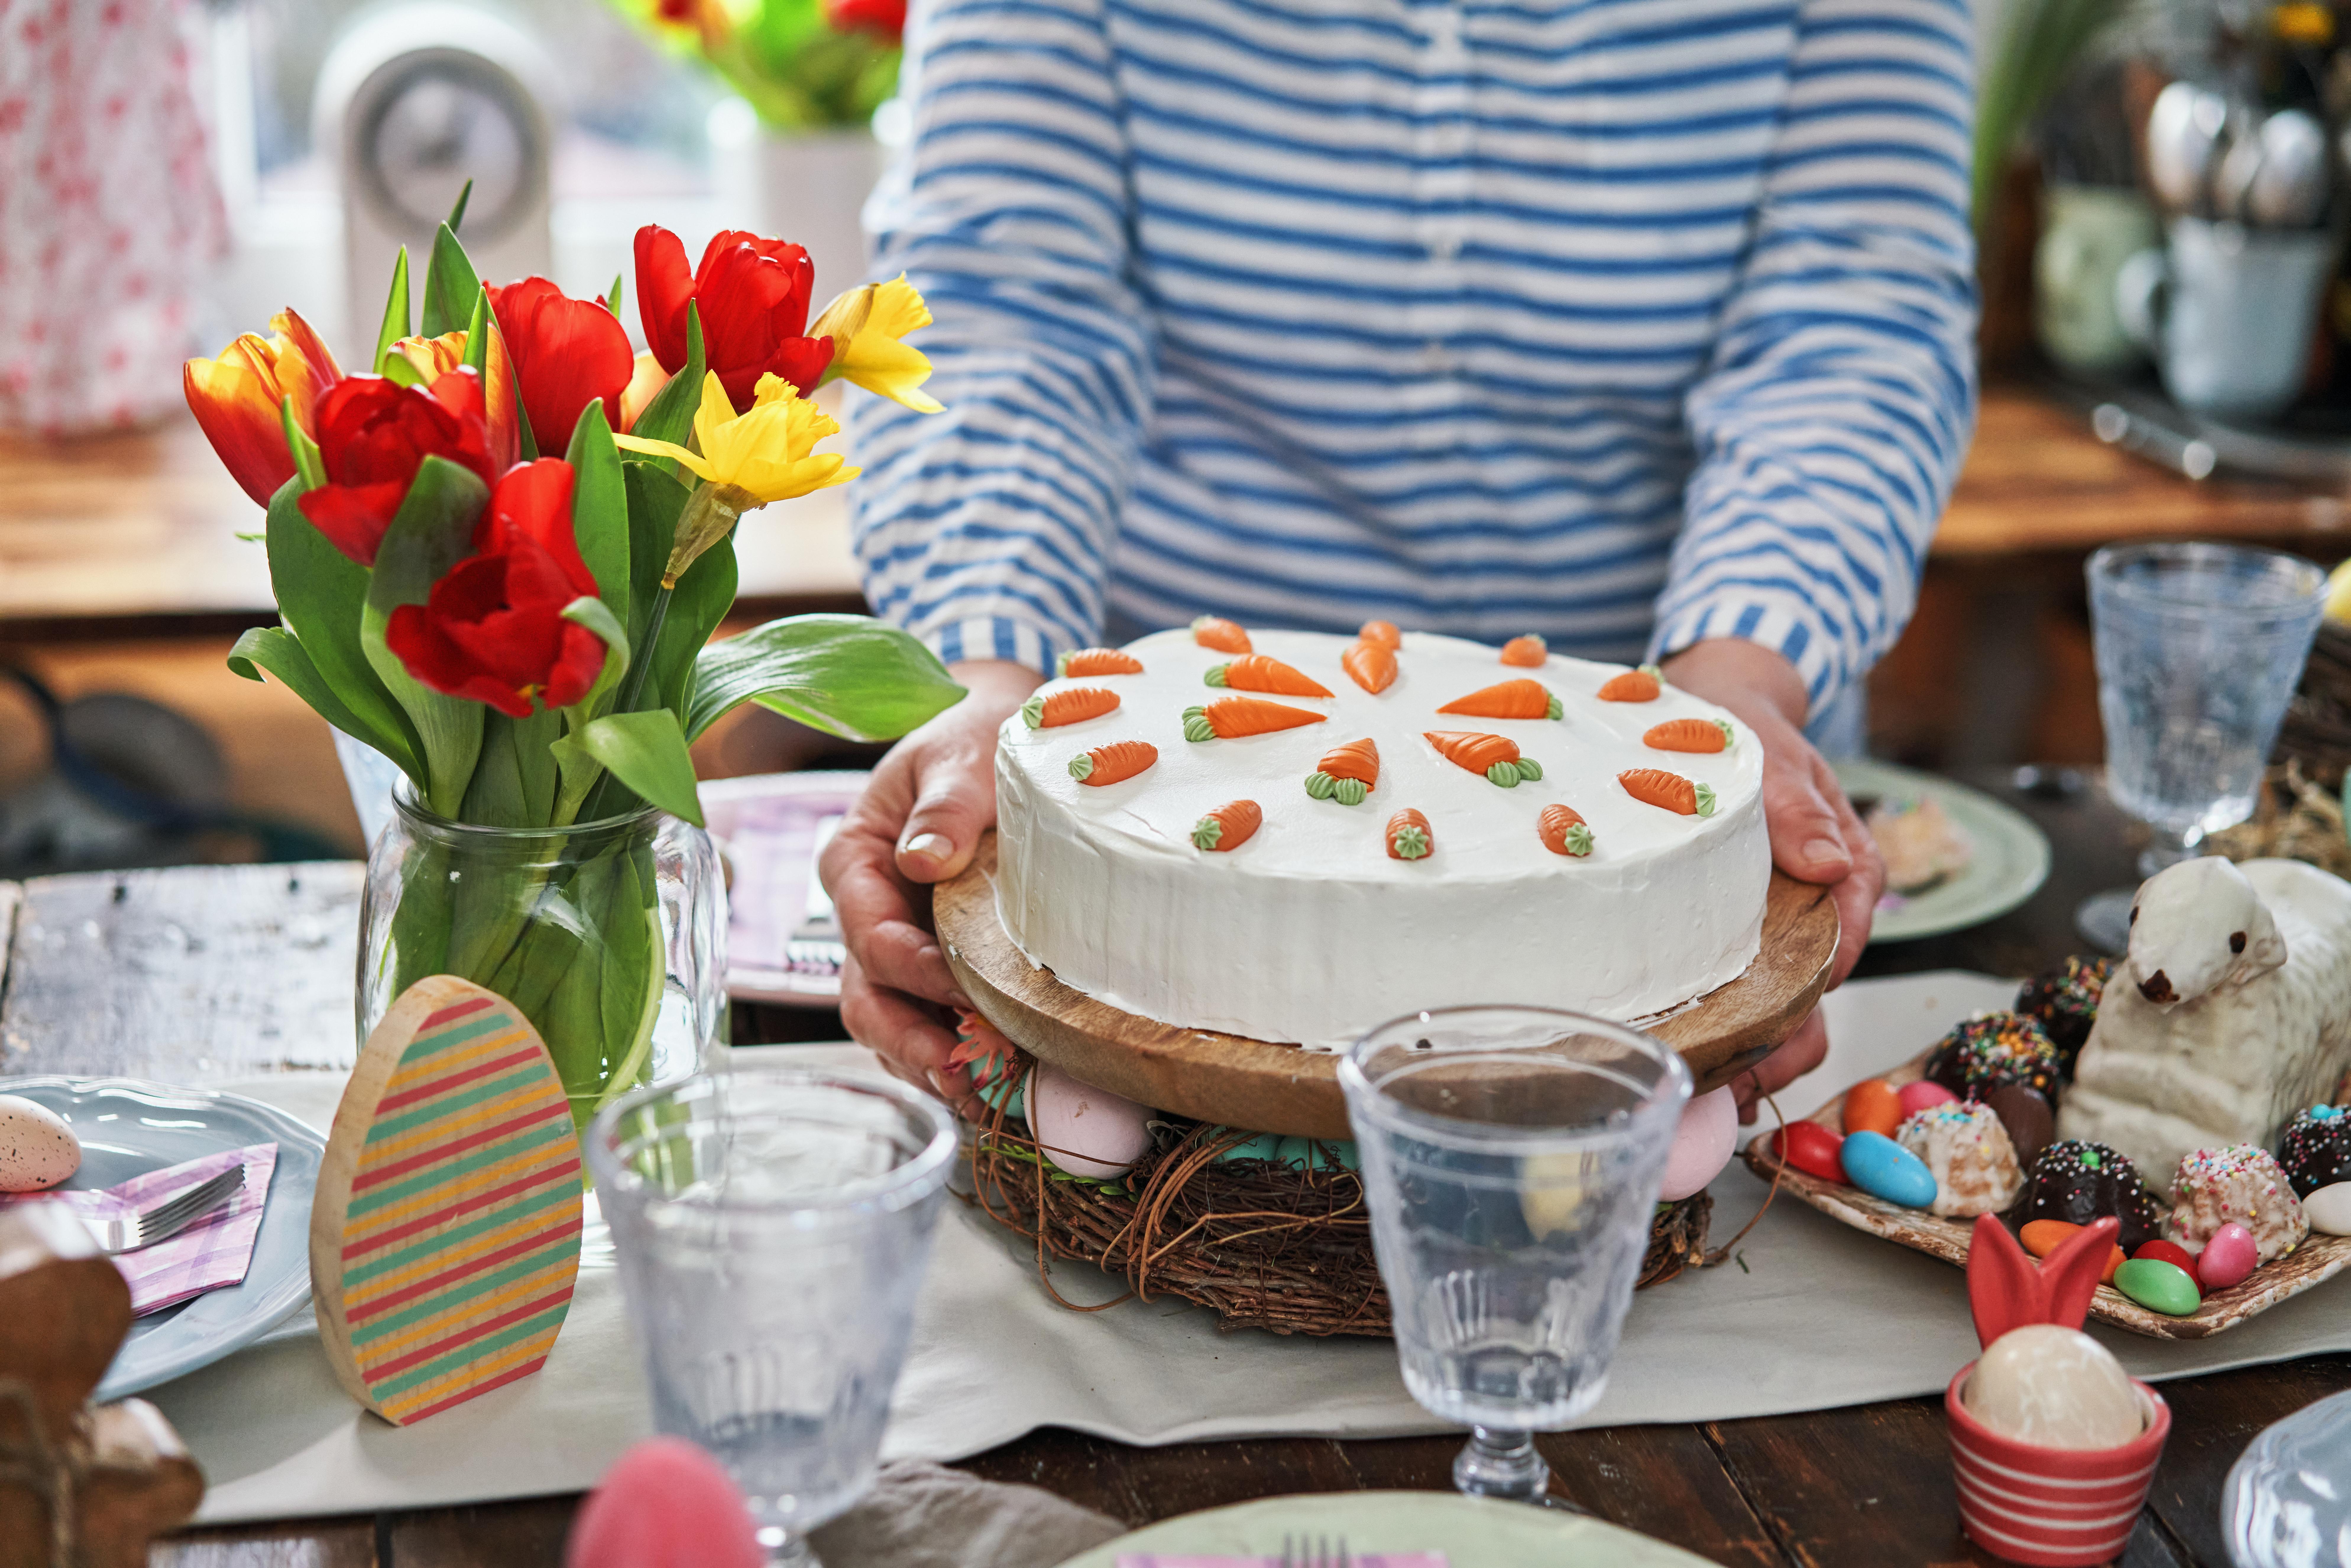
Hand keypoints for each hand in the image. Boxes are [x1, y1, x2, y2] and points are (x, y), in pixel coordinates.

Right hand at [819, 659, 1042, 1106]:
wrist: (994, 742)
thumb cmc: (971, 741)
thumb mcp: (959, 754)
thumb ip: (945, 803)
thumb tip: (924, 856)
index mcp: (855, 861)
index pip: (868, 932)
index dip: (910, 968)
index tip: (960, 988)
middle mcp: (864, 913)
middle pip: (865, 996)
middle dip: (909, 1040)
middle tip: (962, 1072)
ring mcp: (893, 947)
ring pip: (889, 1024)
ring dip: (929, 1064)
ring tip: (982, 1096)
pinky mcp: (928, 967)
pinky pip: (924, 1025)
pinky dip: (951, 1057)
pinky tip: (994, 1084)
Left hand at [1660, 639, 1881, 1121]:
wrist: (1714, 713)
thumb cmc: (1747, 730)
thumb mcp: (1772, 753)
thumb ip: (1800, 806)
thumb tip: (1832, 864)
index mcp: (1845, 867)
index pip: (1847, 935)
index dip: (1819, 981)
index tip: (1785, 1020)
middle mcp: (1822, 906)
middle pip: (1821, 989)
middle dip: (1788, 1044)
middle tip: (1746, 1085)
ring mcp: (1785, 927)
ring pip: (1789, 1005)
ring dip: (1760, 1054)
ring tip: (1720, 1096)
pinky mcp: (1746, 936)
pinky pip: (1751, 992)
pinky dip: (1734, 1033)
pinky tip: (1702, 1067)